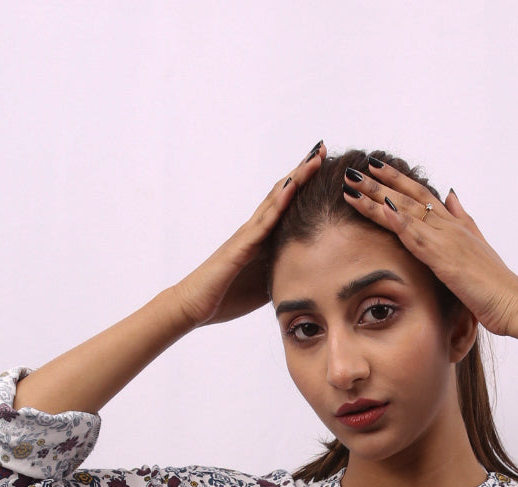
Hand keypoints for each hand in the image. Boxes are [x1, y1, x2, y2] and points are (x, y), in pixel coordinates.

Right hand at [173, 141, 326, 327]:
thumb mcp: (266, 283)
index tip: (324, 165)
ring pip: (274, 200)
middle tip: (321, 148)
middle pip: (282, 193)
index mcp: (262, 239)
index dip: (305, 185)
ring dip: (295, 178)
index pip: (287, 206)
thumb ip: (283, 270)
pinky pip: (262, 223)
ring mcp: (246, 235)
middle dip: (302, 171)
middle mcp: (254, 230)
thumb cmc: (227, 296)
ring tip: (313, 158)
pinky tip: (292, 187)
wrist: (193, 307)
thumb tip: (310, 272)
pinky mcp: (239, 248)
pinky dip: (278, 204)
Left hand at [341, 160, 517, 337]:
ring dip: (377, 197)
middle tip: (354, 170)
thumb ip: (462, 218)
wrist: (514, 303)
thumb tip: (450, 195)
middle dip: (380, 183)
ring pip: (406, 212)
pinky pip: (417, 237)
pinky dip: (399, 222)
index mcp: (456, 224)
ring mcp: (447, 240)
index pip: (422, 195)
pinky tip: (381, 209)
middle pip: (409, 198)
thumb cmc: (496, 284)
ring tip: (353, 185)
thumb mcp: (477, 245)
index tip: (376, 167)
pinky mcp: (445, 260)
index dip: (398, 181)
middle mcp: (450, 226)